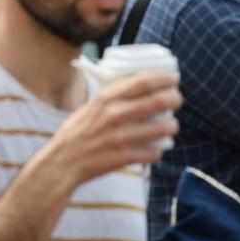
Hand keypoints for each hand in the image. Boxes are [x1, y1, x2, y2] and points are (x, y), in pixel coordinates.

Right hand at [39, 72, 181, 189]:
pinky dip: (157, 151)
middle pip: (159, 101)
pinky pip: (155, 152)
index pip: (143, 82)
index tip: (172, 79)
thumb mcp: (89, 107)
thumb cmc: (77, 133)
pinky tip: (152, 149)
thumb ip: (111, 98)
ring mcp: (121, 137)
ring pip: (163, 128)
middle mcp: (114, 115)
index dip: (164, 78)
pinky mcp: (125, 157)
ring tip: (169, 125)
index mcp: (104, 99)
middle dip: (175, 98)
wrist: (63, 162)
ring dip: (172, 126)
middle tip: (176, 99)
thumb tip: (138, 87)